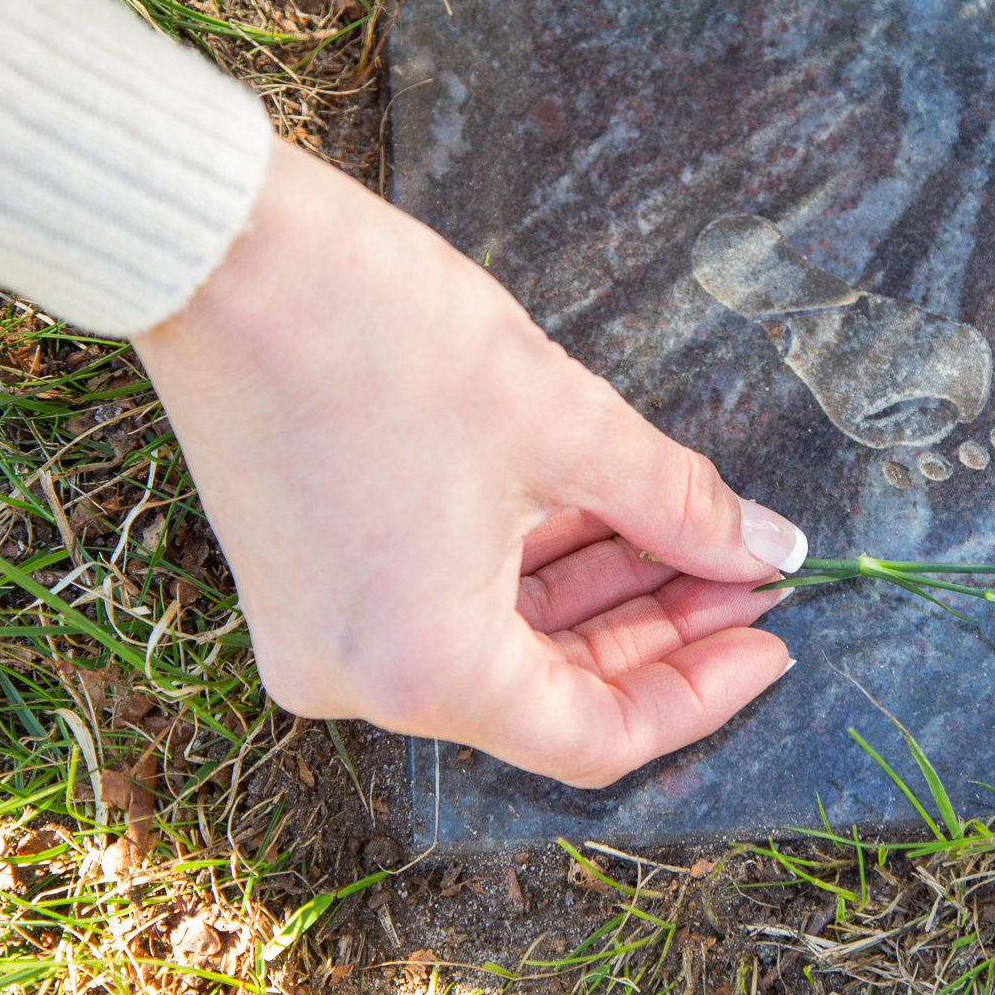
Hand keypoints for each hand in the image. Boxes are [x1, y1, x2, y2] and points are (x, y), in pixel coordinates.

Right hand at [132, 145, 805, 786]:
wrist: (220, 256)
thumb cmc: (382, 336)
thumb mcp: (564, 425)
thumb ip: (680, 504)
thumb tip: (768, 549)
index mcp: (424, 671)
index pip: (596, 737)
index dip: (701, 692)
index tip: (774, 637)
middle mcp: (360, 684)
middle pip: (549, 695)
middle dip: (661, 629)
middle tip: (749, 569)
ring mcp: (323, 636)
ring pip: (499, 645)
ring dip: (601, 591)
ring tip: (697, 532)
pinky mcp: (305, 583)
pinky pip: (443, 606)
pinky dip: (527, 567)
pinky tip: (609, 512)